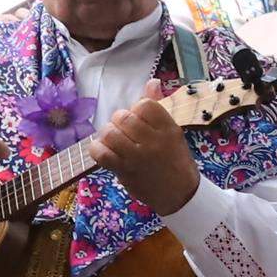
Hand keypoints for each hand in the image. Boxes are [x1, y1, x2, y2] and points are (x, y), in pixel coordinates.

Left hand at [93, 96, 201, 214]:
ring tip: (113, 140)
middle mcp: (154, 141)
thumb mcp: (172, 132)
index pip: (144, 105)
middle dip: (119, 121)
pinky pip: (102, 153)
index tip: (139, 120)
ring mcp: (138, 157)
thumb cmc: (175, 160)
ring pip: (110, 133)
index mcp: (168, 129)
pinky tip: (103, 150)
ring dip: (108, 134)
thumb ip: (158, 107)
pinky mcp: (125, 171)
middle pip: (124, 117)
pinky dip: (98, 149)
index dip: (136, 109)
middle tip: (123, 131)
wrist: (179, 194)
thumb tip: (152, 82)